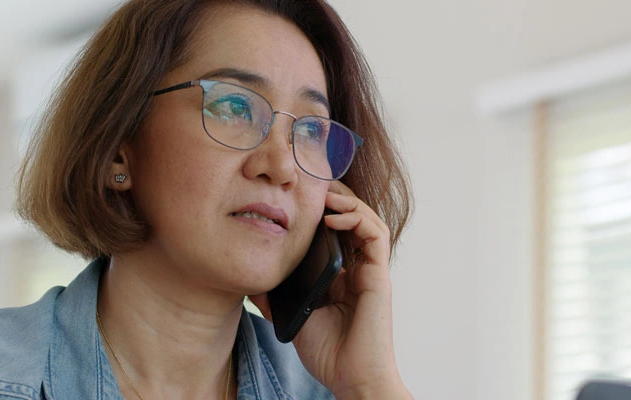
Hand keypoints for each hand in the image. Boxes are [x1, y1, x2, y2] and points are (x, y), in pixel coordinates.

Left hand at [249, 181, 411, 399]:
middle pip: (352, 217)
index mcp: (341, 275)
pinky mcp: (379, 276)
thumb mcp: (293, 317)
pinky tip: (332, 217)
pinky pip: (375, 235)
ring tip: (322, 192)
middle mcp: (358, 268)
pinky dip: (356, 218)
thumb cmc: (328, 353)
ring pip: (366, 218)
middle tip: (310, 181)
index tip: (297, 193)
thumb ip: (276, 297)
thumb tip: (251, 280)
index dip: (321, 208)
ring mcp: (370, 270)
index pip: (335, 230)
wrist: (351, 378)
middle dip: (334, 195)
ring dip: (346, 200)